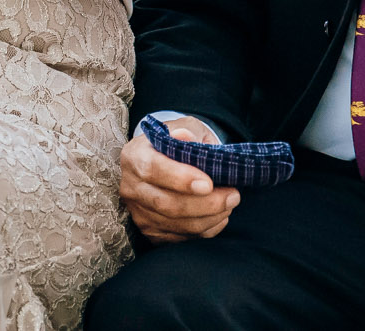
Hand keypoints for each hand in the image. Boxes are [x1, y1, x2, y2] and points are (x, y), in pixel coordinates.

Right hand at [119, 117, 240, 242]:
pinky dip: (206, 230)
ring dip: (210, 218)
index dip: (181, 178)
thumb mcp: (184, 127)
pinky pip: (181, 237)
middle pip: (167, 203)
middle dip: (206, 204)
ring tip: (230, 204)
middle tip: (233, 195)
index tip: (208, 183)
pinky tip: (219, 216)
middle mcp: (130, 186)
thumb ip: (186, 132)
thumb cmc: (177, 143)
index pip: (153, 169)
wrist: (164, 161)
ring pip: (177, 224)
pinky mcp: (150, 230)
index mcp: (134, 156)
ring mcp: (138, 211)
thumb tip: (185, 136)